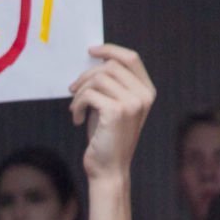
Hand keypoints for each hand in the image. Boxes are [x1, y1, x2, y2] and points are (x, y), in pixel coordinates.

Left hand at [69, 45, 154, 182]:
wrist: (108, 169)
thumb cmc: (106, 139)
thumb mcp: (110, 107)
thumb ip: (109, 86)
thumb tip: (92, 64)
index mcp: (146, 91)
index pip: (131, 58)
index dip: (110, 50)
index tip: (91, 51)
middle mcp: (143, 95)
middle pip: (110, 66)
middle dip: (86, 76)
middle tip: (73, 91)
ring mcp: (132, 103)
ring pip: (98, 79)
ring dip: (80, 92)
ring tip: (75, 109)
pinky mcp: (116, 112)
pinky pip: (89, 94)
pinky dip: (77, 105)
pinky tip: (77, 120)